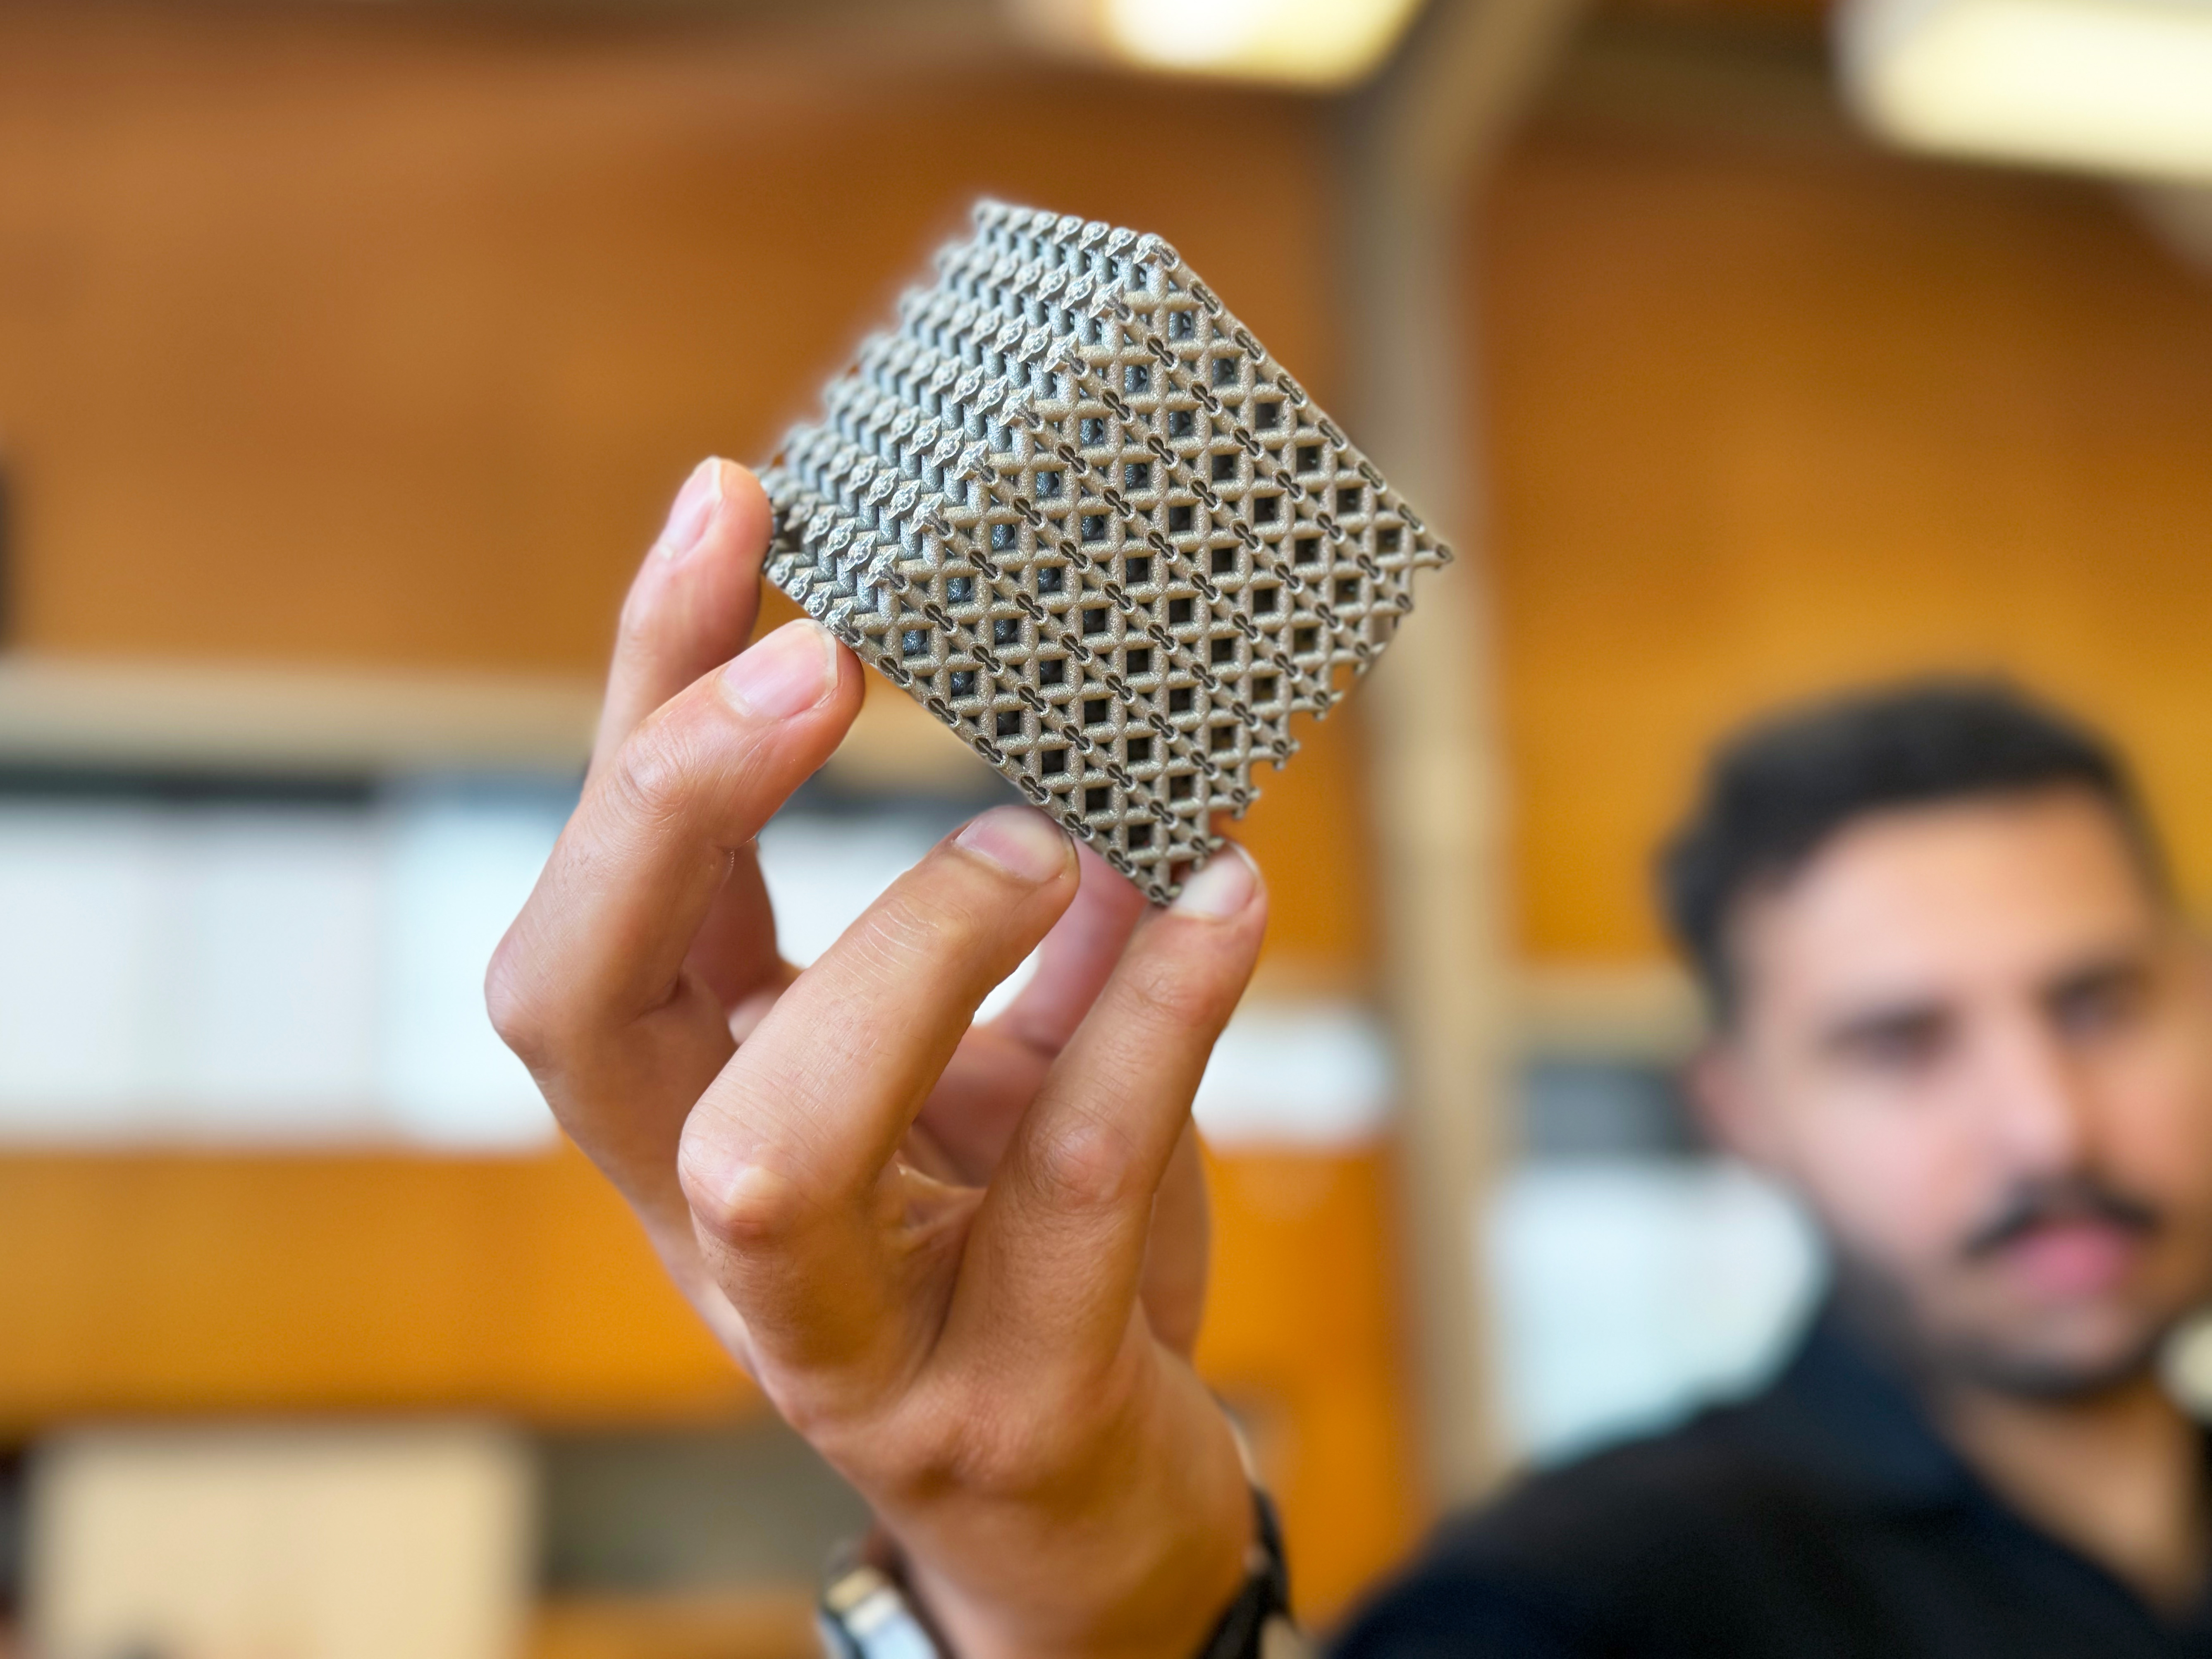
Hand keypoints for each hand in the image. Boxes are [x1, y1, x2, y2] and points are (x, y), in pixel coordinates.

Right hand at [488, 460, 1268, 1657]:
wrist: (1082, 1506)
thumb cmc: (1015, 1253)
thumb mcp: (980, 1069)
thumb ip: (998, 923)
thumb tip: (1090, 711)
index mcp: (695, 1112)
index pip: (596, 894)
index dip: (640, 702)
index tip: (729, 503)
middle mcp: (715, 1225)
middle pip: (580, 1016)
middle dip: (679, 807)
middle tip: (829, 653)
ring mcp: (838, 1340)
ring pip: (776, 1153)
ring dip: (915, 947)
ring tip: (1051, 837)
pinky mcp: (1000, 1403)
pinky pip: (1069, 1184)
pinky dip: (1157, 1016)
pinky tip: (1231, 895)